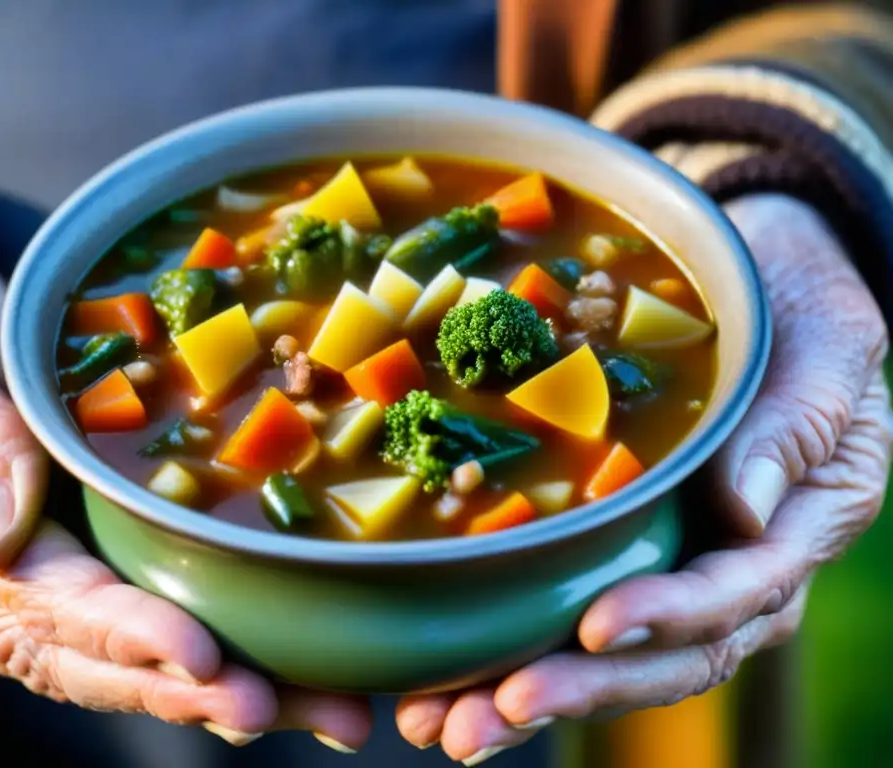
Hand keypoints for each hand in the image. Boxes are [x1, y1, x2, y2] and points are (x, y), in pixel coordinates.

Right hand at [0, 226, 371, 750]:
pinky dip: (217, 637)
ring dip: (223, 685)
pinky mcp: (92, 535)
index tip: (202, 657)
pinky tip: (289, 659)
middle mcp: (3, 571)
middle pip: (98, 658)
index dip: (126, 638)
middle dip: (192, 691)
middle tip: (287, 708)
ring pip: (133, 647)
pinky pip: (150, 597)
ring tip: (321, 709)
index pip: (43, 609)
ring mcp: (51, 558)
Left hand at [394, 194, 892, 763]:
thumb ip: (800, 422)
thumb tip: (747, 512)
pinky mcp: (614, 543)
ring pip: (607, 654)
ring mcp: (670, 560)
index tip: (594, 629)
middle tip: (489, 716)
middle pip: (662, 654)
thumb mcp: (826, 344)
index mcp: (796, 526)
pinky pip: (565, 606)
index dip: (667, 617)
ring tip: (441, 724)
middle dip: (578, 691)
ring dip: (524, 695)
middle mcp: (731, 564)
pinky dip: (505, 646)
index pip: (736, 596)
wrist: (753, 278)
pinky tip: (434, 681)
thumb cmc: (797, 307)